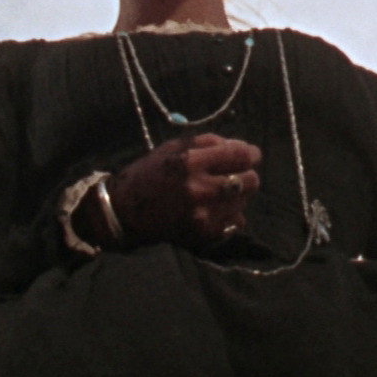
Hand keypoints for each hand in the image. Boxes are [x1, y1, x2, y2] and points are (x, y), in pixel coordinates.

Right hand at [108, 133, 260, 248]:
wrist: (125, 212)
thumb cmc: (149, 174)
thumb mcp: (171, 148)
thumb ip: (208, 143)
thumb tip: (242, 147)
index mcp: (190, 162)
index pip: (241, 156)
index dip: (250, 154)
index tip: (248, 155)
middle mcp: (200, 188)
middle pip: (251, 180)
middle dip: (244, 174)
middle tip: (230, 175)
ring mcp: (204, 214)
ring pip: (244, 201)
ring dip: (234, 195)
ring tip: (214, 194)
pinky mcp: (206, 233)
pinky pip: (236, 221)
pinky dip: (228, 214)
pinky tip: (211, 210)